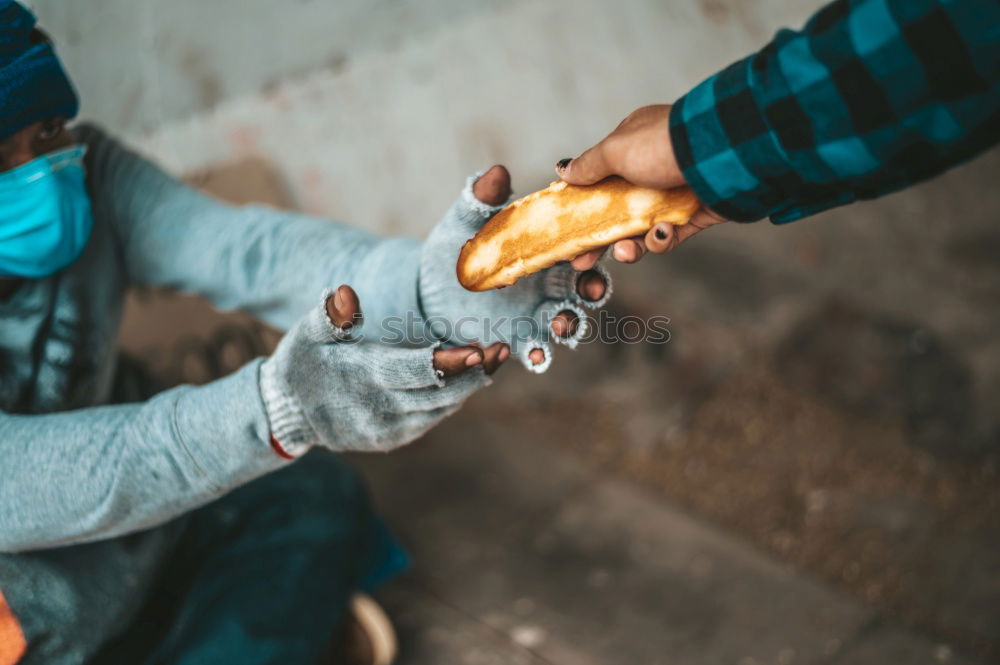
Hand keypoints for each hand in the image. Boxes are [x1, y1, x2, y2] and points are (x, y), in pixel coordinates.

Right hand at [259, 285, 502, 454]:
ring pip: (441, 408)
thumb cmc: (302, 363)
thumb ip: (329, 315)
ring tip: (494, 357)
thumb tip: (346, 293)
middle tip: (502, 349)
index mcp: (364, 379)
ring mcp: (390, 430)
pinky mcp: (394, 439)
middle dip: (474, 372)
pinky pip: (432, 418)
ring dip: (470, 384)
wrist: (288, 414)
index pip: (416, 371)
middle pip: (440, 393)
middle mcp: (382, 410)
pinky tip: (471, 376)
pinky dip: (453, 398)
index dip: (449, 361)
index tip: (478, 348)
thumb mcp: (306, 335)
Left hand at [419, 166, 611, 371]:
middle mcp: (553, 284)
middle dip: (594, 289)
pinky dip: (541, 355)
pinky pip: (538, 352)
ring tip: (560, 328)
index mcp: (549, 250)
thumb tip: (496, 173)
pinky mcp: (520, 340)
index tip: (589, 251)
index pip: (583, 246)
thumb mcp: (466, 222)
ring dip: (571, 326)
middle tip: (590, 291)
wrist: (428, 287)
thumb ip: (482, 200)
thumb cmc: (457, 248)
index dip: (595, 249)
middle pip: (588, 287)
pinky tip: (534, 355)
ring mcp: (539, 315)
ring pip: (570, 323)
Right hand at [555, 104, 727, 269]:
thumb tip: (563, 170)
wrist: (722, 157)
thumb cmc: (663, 147)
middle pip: (619, 211)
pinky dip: (662, 239)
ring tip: (626, 252)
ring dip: (632, 245)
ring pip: (643, 228)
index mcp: (633, 146)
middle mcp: (653, 168)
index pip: (601, 179)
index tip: (569, 228)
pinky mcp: (696, 214)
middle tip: (582, 261)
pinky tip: (661, 235)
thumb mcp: (615, 151)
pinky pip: (671, 235)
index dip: (584, 205)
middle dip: (601, 239)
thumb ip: (588, 166)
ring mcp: (675, 192)